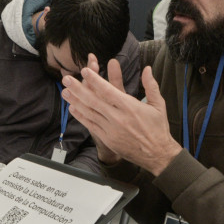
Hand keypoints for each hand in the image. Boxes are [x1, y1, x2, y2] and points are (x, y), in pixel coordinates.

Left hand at [62, 60, 180, 175]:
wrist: (157, 154)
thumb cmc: (158, 128)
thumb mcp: (159, 105)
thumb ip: (151, 85)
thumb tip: (147, 68)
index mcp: (130, 107)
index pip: (108, 91)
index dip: (95, 80)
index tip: (84, 71)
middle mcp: (118, 118)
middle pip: (94, 101)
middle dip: (78, 89)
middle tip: (66, 79)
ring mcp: (111, 129)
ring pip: (89, 113)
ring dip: (75, 101)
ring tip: (64, 92)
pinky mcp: (107, 138)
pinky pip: (91, 125)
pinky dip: (81, 116)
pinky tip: (73, 108)